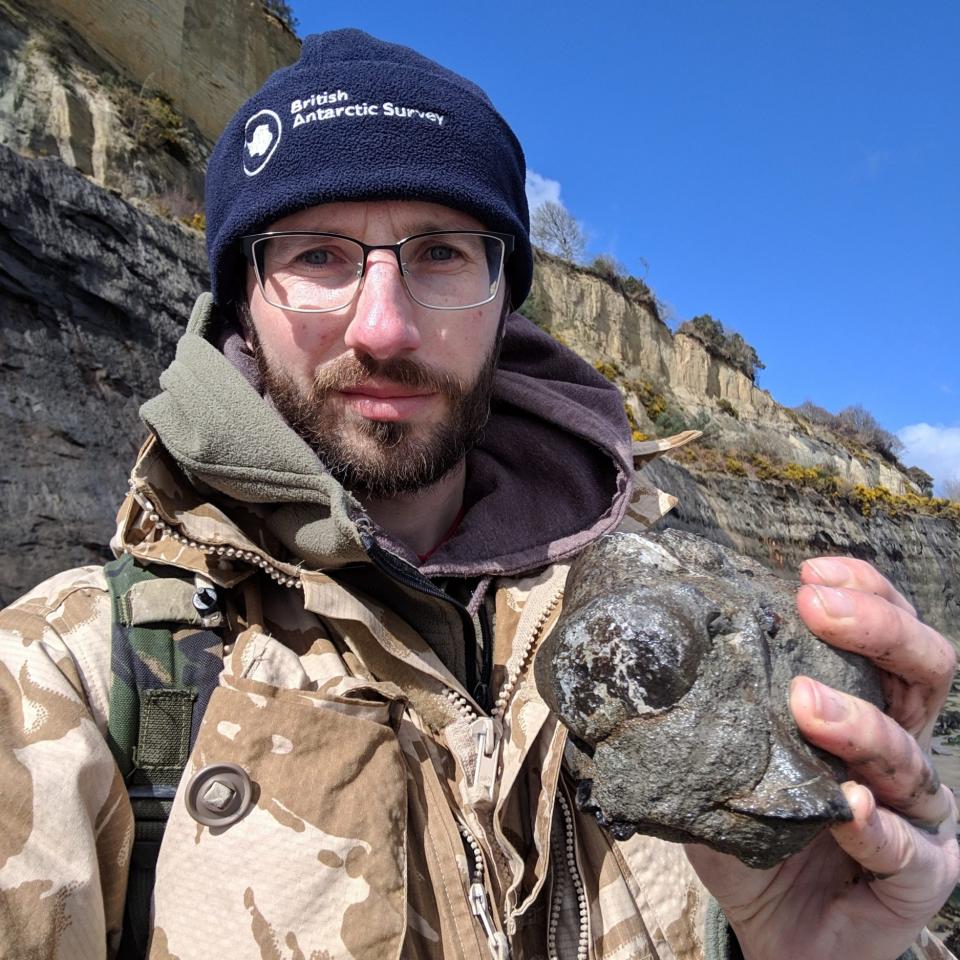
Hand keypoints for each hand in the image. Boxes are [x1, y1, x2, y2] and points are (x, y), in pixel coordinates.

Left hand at [685, 556, 959, 959]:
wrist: (774, 928)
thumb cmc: (751, 834)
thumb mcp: (716, 762)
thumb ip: (699, 716)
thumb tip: (640, 663)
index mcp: (861, 706)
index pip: (883, 633)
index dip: (863, 591)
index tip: (808, 570)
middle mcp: (898, 748)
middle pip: (925, 670)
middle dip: (878, 627)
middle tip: (815, 605)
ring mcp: (917, 813)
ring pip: (912, 757)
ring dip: (861, 725)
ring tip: (805, 704)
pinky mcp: (920, 878)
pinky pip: (909, 850)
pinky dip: (876, 827)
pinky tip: (847, 807)